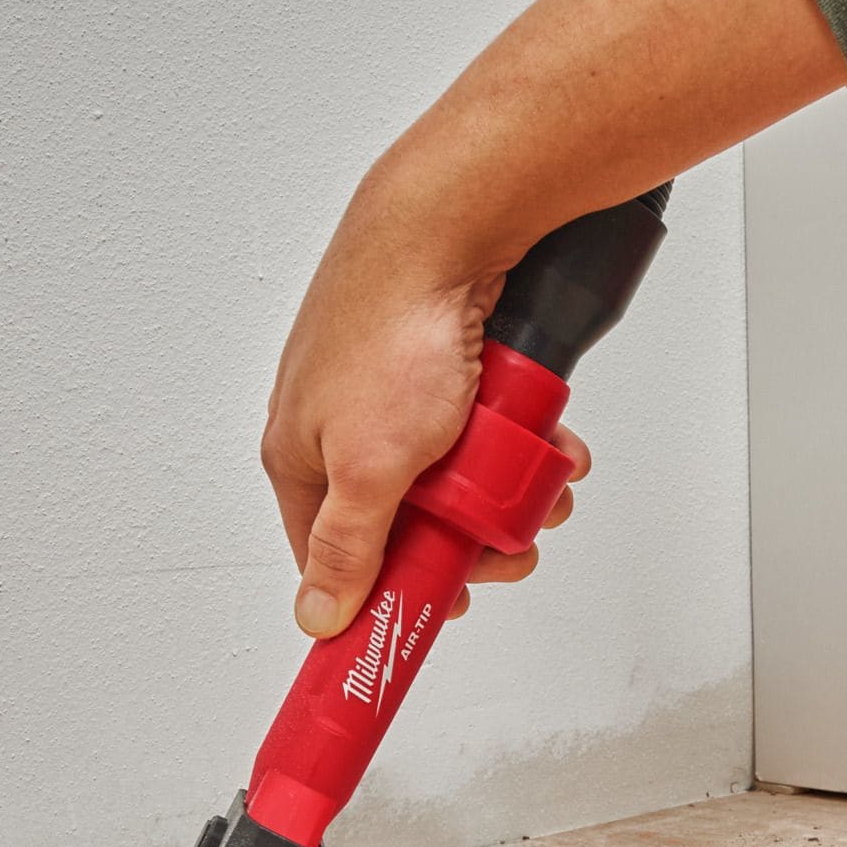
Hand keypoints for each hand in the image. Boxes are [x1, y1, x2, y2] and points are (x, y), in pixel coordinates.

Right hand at [257, 0, 841, 638]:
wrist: (451, 225)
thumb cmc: (392, 331)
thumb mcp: (372, 468)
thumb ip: (349, 549)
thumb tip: (318, 616)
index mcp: (298, 457)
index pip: (332, 561)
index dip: (388, 595)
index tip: (433, 621)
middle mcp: (339, 425)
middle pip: (407, 522)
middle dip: (473, 537)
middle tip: (515, 543)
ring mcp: (393, 393)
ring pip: (456, 475)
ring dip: (509, 489)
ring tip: (547, 481)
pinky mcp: (442, 365)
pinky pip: (485, 428)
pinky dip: (519, 440)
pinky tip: (549, 438)